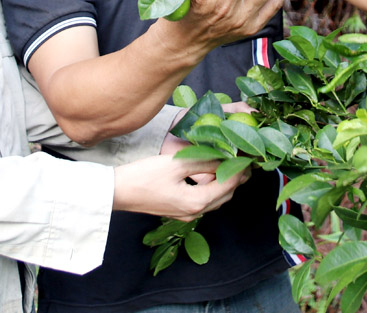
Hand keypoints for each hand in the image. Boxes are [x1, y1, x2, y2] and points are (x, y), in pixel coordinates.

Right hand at [113, 154, 249, 221]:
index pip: (229, 184)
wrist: (117, 192)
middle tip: (243, 155)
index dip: (241, 168)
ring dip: (225, 182)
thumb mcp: (176, 163)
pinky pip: (204, 199)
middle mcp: (195, 212)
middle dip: (237, 176)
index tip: (249, 153)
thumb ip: (204, 160)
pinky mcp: (178, 210)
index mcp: (197, 201)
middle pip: (226, 194)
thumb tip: (226, 156)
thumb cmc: (144, 176)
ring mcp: (186, 213)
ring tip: (230, 161)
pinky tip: (211, 172)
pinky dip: (213, 186)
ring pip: (216, 198)